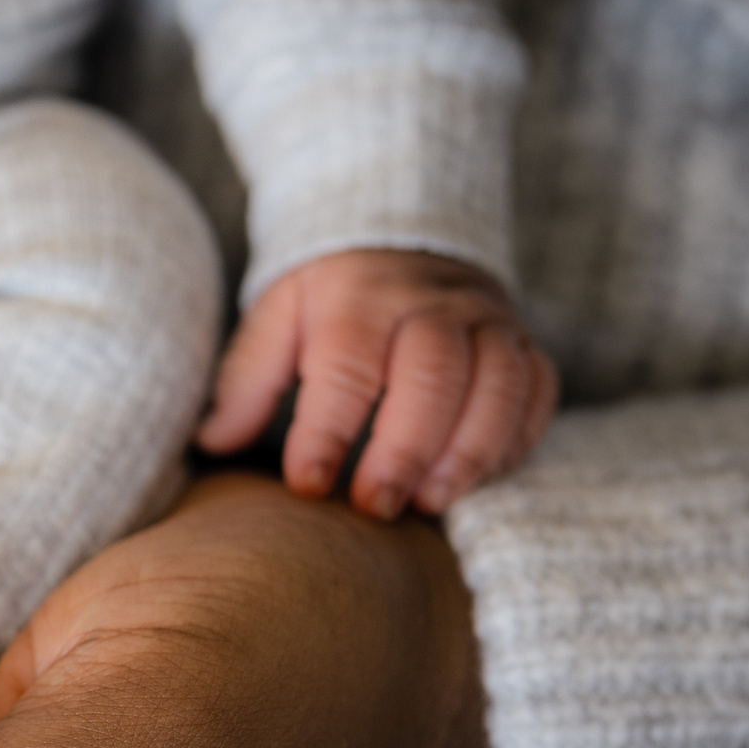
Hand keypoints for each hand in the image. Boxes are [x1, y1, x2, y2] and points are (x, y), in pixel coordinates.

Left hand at [198, 248, 557, 517]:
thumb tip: (212, 442)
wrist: (403, 240)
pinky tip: (477, 479)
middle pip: (432, 376)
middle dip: (404, 450)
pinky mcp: (526, 344)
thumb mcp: (276, 321)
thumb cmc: (329, 302)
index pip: (346, 367)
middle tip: (374, 507)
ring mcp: (488, 321)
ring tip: (430, 504)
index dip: (327, 432)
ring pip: (498, 384)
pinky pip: (537, 391)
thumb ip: (247, 381)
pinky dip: (513, 440)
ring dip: (468, 451)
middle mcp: (432, 304)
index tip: (308, 485)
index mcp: (358, 299)